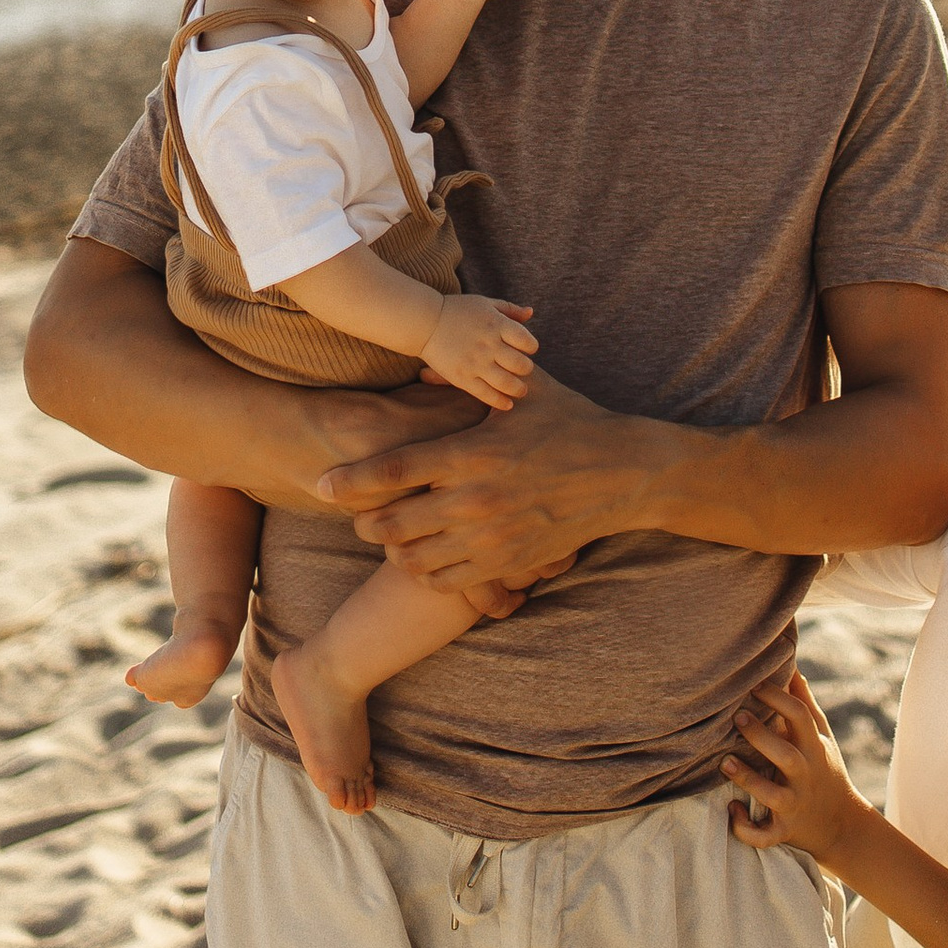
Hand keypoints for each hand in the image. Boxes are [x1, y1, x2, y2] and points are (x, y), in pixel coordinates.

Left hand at [316, 366, 679, 589]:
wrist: (624, 473)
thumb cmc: (571, 422)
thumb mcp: (522, 391)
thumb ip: (468, 380)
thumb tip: (423, 367)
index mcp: (473, 453)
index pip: (395, 469)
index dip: (351, 480)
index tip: (322, 484)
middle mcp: (476, 500)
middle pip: (394, 522)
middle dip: (366, 521)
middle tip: (358, 515)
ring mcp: (493, 537)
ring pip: (416, 558)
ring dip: (395, 550)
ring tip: (391, 538)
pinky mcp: (509, 562)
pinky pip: (450, 581)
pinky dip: (428, 574)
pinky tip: (426, 559)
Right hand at [418, 292, 539, 410]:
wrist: (425, 322)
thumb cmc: (457, 311)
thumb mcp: (485, 304)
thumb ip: (509, 309)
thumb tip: (531, 312)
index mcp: (496, 324)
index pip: (528, 342)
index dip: (531, 348)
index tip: (526, 350)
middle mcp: (489, 344)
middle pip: (521, 365)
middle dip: (526, 369)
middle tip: (522, 370)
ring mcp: (476, 362)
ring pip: (508, 383)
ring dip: (519, 389)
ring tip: (520, 390)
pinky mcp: (463, 378)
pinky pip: (487, 395)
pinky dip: (501, 402)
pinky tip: (507, 404)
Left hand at [722, 667, 863, 864]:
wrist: (843, 825)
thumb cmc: (825, 770)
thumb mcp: (822, 738)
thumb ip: (806, 704)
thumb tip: (792, 665)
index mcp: (813, 748)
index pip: (800, 717)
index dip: (778, 698)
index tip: (755, 685)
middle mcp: (805, 775)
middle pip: (785, 754)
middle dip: (760, 737)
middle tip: (736, 717)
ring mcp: (794, 803)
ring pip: (770, 794)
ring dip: (747, 779)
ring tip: (724, 762)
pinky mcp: (784, 830)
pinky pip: (764, 835)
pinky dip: (745, 828)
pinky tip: (731, 809)